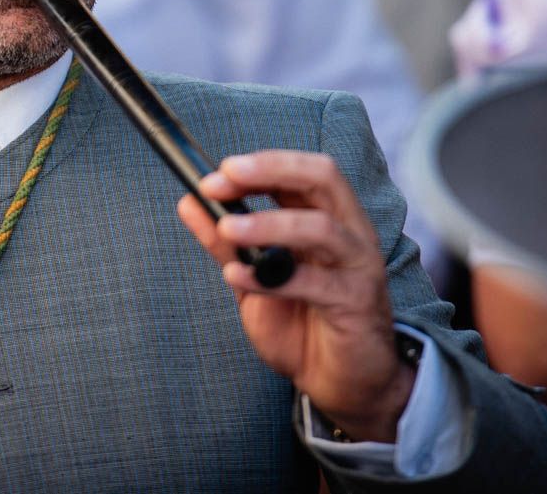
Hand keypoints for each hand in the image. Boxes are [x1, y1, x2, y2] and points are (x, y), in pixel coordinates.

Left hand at [177, 151, 413, 441]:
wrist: (342, 383)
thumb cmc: (303, 323)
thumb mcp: (254, 277)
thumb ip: (225, 242)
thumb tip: (189, 201)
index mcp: (327, 218)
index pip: (302, 170)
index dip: (262, 163)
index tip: (218, 172)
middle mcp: (349, 233)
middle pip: (321, 179)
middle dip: (271, 170)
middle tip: (225, 177)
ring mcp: (357, 267)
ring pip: (320, 228)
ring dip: (268, 223)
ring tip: (228, 229)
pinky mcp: (355, 304)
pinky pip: (315, 283)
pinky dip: (271, 277)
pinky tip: (237, 276)